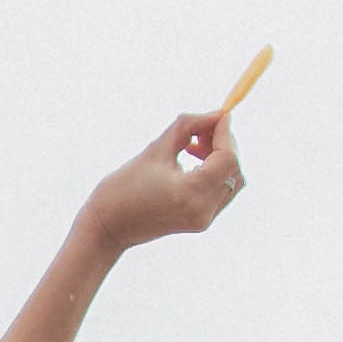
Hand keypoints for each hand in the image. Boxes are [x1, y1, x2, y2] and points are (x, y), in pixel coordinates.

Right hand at [77, 108, 247, 258]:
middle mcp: (203, 210)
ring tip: (193, 145)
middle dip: (225, 143)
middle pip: (234, 169)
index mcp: (190, 193)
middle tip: (201, 128)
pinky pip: (222, 192)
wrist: (108, 227)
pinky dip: (216, 172)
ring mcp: (204, 219)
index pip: (227, 158)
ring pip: (232, 181)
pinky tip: (193, 160)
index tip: (217, 114)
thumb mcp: (155, 149)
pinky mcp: (201, 222)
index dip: (225, 133)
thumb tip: (216, 114)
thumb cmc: (122, 187)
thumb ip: (188, 128)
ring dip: (221, 157)